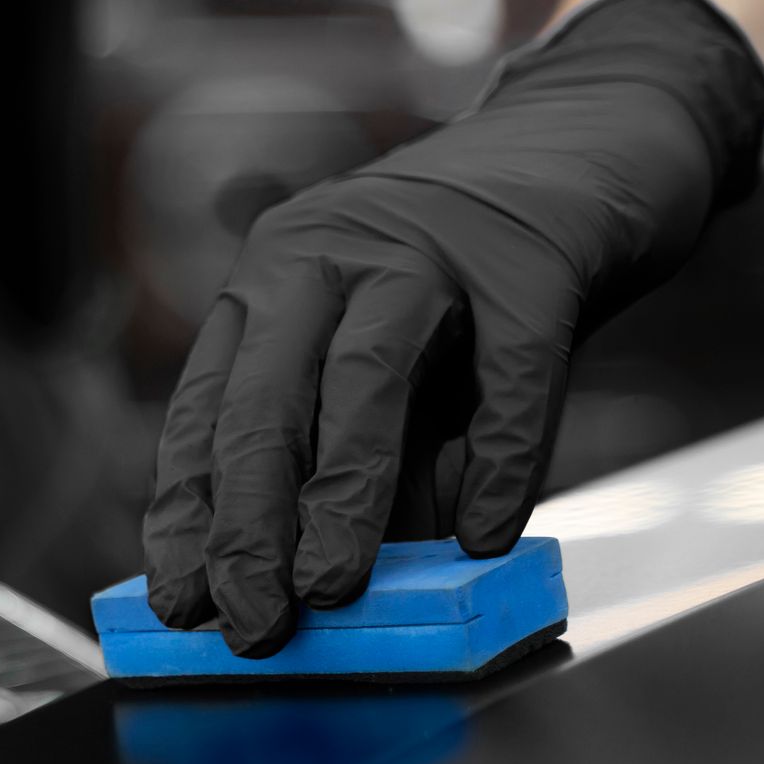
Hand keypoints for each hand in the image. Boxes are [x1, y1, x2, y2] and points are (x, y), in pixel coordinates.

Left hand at [144, 0, 763, 655]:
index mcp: (272, 279)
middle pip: (268, 396)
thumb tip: (318, 583)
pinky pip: (509, 379)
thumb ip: (356, 456)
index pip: (207, 406)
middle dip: (247, 522)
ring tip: (331, 589)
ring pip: (365, 379)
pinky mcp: (530, 262)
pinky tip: (484, 538)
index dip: (190, 510)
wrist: (586, 142)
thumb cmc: (467, 275)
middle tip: (249, 621)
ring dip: (343, 497)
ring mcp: (430, 249)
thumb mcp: (387, 358)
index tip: (177, 599)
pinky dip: (497, 465)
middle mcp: (330, 254)